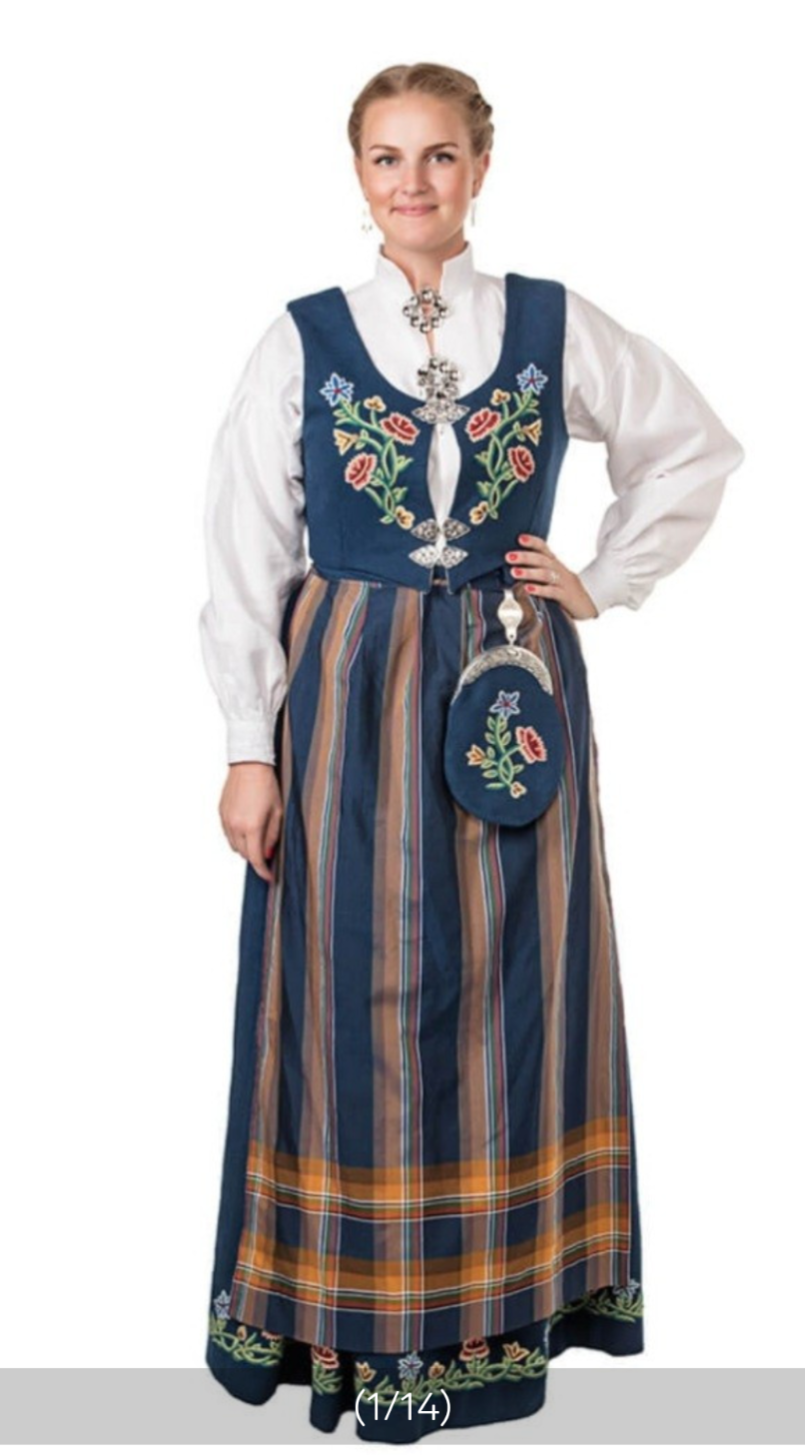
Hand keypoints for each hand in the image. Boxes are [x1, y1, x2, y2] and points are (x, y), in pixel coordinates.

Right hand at [219, 762, 282, 883]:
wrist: (249, 765)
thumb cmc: (267, 785)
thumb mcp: (278, 812)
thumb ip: (273, 835)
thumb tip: (267, 853)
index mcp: (252, 826)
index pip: (256, 858)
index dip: (263, 871)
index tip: (269, 877)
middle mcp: (236, 826)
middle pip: (244, 854)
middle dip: (256, 858)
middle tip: (267, 855)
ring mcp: (226, 820)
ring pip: (235, 846)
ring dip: (246, 847)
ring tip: (258, 837)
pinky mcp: (221, 814)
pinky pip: (228, 834)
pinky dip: (237, 837)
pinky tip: (247, 827)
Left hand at [505, 534, 599, 620]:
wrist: (588, 607)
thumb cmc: (565, 592)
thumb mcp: (553, 579)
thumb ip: (537, 573)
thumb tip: (514, 570)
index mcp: (555, 564)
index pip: (544, 549)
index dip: (533, 542)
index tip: (519, 538)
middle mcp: (560, 570)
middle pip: (542, 560)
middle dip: (525, 557)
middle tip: (508, 556)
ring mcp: (564, 583)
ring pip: (546, 574)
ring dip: (529, 572)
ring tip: (514, 572)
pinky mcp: (567, 597)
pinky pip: (553, 592)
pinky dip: (540, 590)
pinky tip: (528, 589)